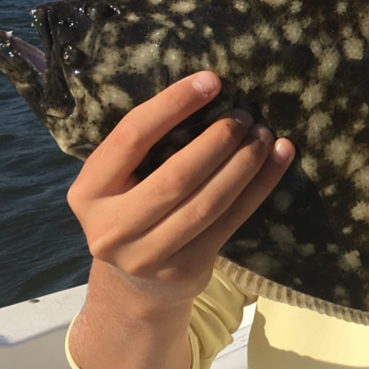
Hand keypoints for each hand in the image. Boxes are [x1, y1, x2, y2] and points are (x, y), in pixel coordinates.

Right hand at [67, 70, 293, 307]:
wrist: (134, 287)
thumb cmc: (132, 211)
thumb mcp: (118, 183)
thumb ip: (144, 148)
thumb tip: (205, 91)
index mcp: (88, 192)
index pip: (132, 136)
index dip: (173, 104)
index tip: (211, 81)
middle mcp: (111, 228)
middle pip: (175, 176)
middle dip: (217, 140)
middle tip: (244, 115)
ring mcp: (148, 255)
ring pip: (207, 201)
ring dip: (244, 163)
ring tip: (264, 135)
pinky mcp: (186, 269)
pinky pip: (231, 221)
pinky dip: (260, 187)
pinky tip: (279, 159)